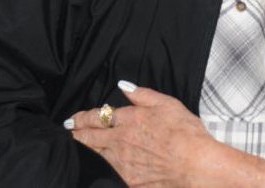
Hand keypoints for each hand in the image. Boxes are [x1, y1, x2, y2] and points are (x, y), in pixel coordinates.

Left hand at [67, 82, 212, 186]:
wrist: (195, 165)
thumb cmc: (185, 132)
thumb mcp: (167, 103)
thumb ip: (142, 95)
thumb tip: (123, 86)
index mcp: (130, 119)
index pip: (98, 117)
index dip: (83, 117)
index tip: (74, 118)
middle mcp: (121, 141)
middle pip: (90, 137)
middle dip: (77, 132)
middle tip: (69, 129)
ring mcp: (122, 163)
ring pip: (96, 154)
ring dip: (85, 148)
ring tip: (78, 144)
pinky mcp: (128, 180)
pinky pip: (108, 171)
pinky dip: (100, 165)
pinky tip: (99, 164)